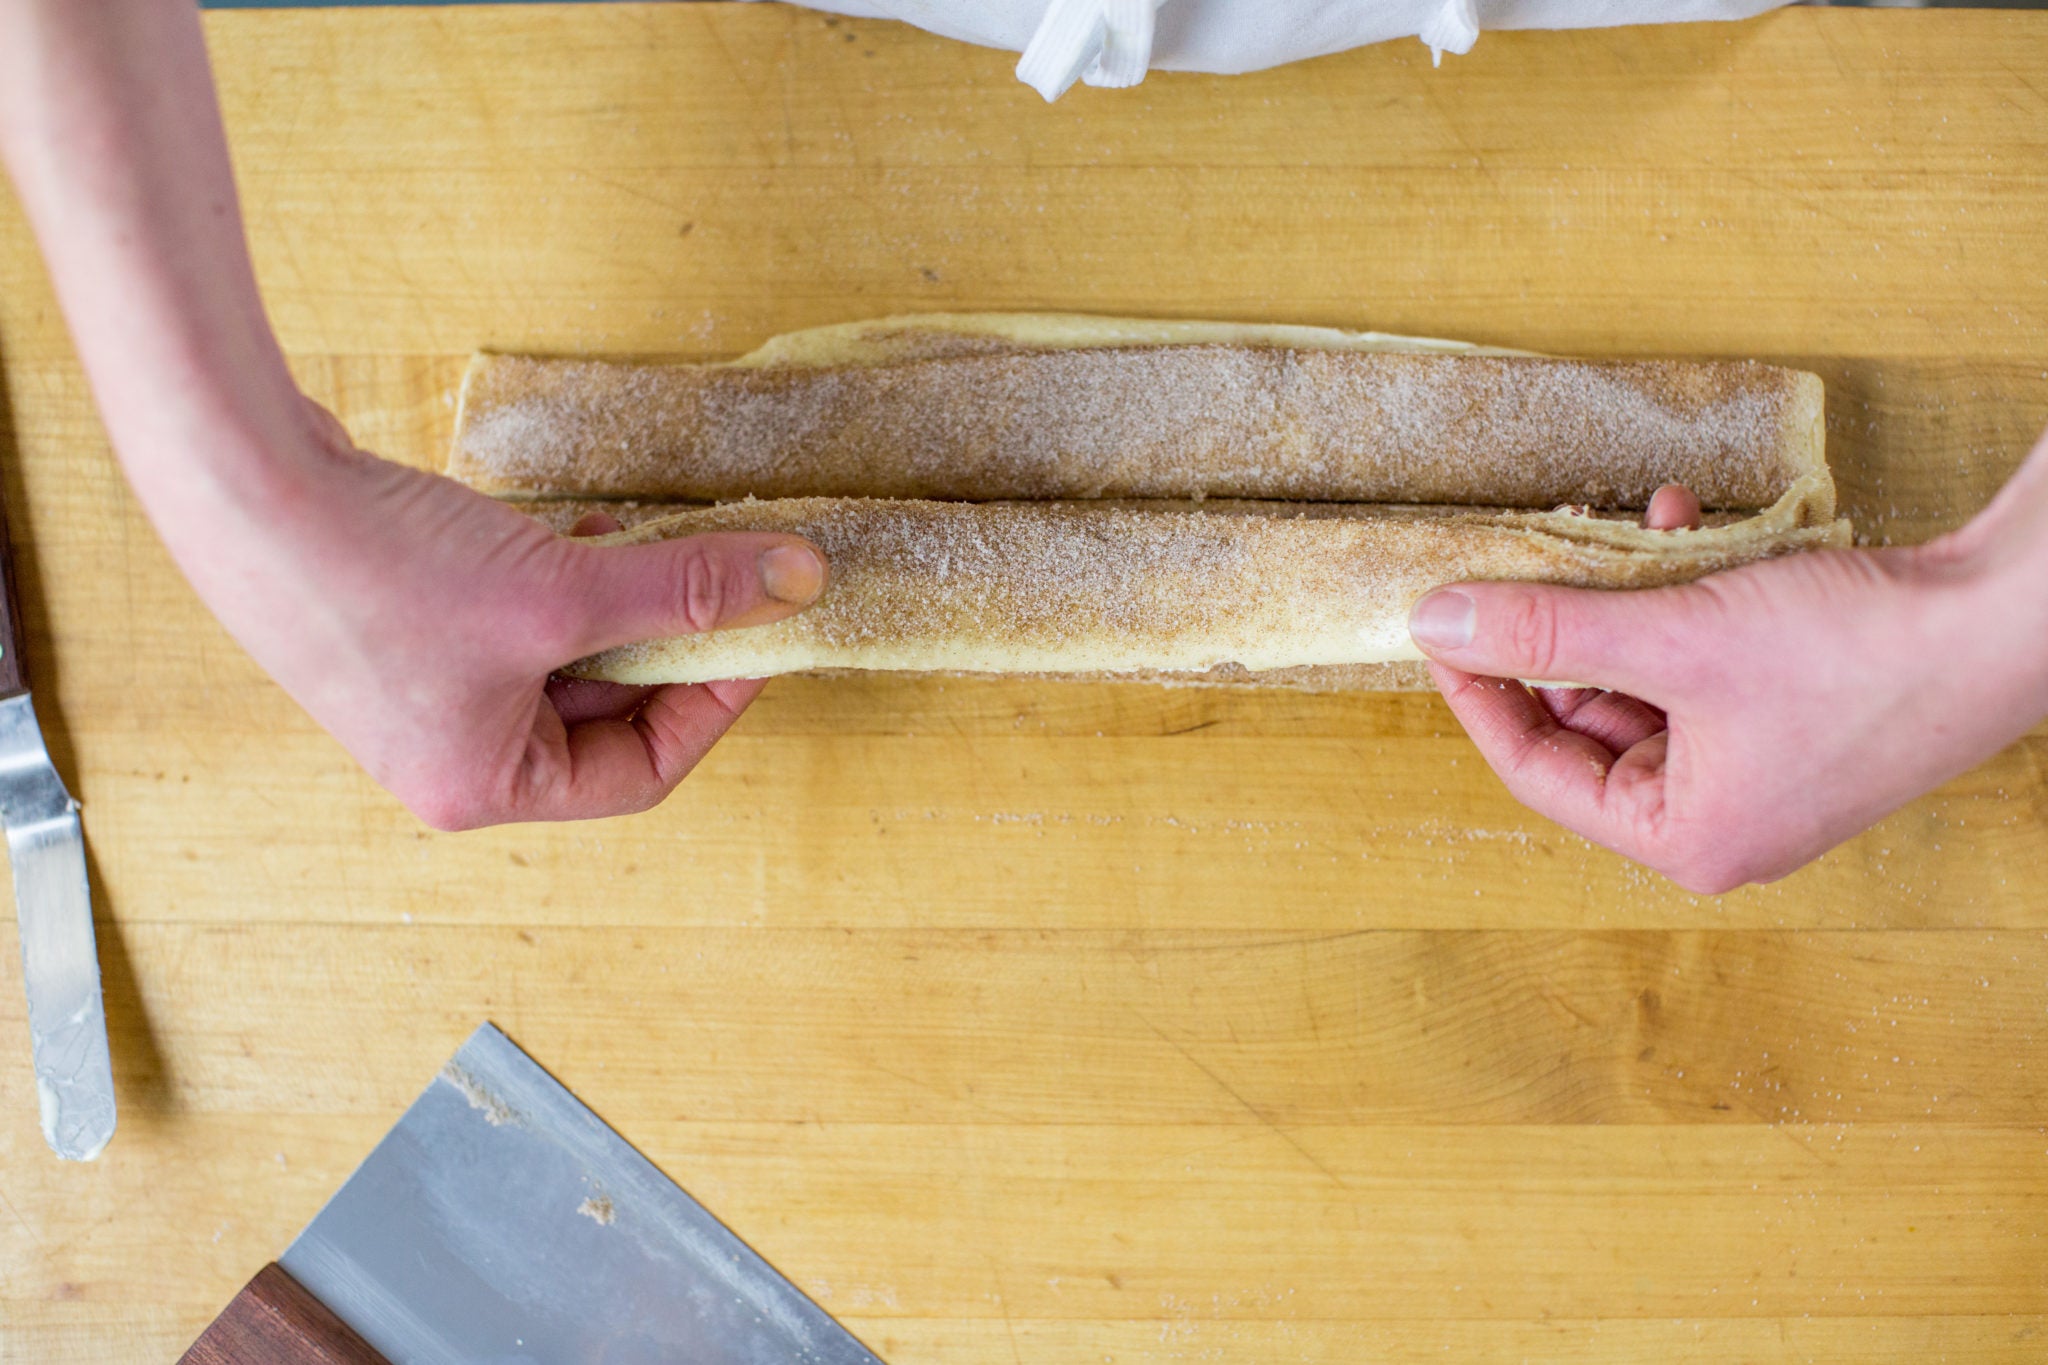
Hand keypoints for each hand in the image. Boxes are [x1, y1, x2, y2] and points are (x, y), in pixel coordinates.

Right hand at [197, 400, 824, 828]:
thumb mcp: (561, 592)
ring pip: (566, 661)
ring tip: (650, 542)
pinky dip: (567, 579)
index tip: (756, 638)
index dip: (710, 705)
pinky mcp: (411, 625)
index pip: (639, 774)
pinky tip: (586, 527)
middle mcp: (453, 754)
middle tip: (719, 583)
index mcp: (485, 784)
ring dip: (621, 604)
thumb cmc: (383, 572)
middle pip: (606, 719)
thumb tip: (797, 583)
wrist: (242, 484)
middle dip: (664, 645)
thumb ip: (684, 591)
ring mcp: (427, 691)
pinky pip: (522, 619)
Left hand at [1407, 431, 2047, 891]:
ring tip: (1608, 529)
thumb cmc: (1856, 655)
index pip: (1538, 775)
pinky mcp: (1794, 715)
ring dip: (1620, 605)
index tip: (1443, 628)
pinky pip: (1702, 663)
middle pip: (1588, 727)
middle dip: (1559, 636)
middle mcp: (1720, 818)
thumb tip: (1437, 621)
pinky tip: (1677, 527)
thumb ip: (1546, 632)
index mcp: (1686, 838)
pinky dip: (1679, 600)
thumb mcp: (1673, 637)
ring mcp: (1761, 769)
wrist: (2008, 619)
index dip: (1479, 695)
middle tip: (1518, 566)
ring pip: (1644, 683)